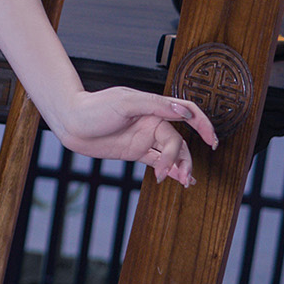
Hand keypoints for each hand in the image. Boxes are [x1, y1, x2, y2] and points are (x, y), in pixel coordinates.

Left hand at [49, 87, 217, 187]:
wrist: (70, 123)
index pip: (187, 114)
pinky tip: (177, 179)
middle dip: (183, 158)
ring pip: (171, 153)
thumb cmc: (94, 107)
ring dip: (179, 166)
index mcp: (154, 107)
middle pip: (178, 141)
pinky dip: (169, 169)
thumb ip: (156, 106)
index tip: (212, 140)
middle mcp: (152, 122)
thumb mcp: (125, 103)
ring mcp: (144, 137)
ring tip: (183, 181)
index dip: (202, 125)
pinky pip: (157, 160)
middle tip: (182, 175)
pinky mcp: (135, 151)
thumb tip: (184, 110)